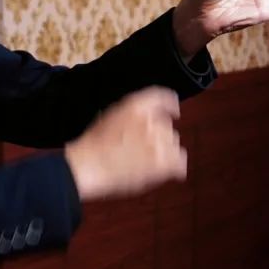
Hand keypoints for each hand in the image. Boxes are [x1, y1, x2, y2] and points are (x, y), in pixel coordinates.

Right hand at [65, 86, 185, 201]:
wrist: (88, 165)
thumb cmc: (93, 144)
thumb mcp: (111, 115)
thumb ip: (132, 113)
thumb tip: (146, 118)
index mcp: (136, 105)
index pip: (163, 97)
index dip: (170, 105)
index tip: (173, 111)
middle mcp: (151, 119)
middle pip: (166, 125)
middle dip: (158, 136)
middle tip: (141, 148)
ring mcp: (159, 140)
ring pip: (173, 143)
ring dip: (164, 151)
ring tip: (144, 161)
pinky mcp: (163, 161)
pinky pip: (180, 162)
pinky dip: (175, 167)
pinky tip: (163, 171)